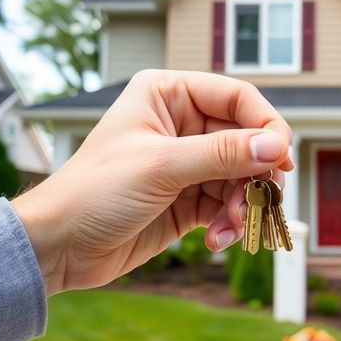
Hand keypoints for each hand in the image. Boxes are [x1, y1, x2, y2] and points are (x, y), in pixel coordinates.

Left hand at [11, 70, 293, 295]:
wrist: (58, 247)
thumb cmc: (94, 192)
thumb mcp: (161, 167)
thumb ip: (223, 154)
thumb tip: (276, 145)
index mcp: (168, 94)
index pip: (237, 97)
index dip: (266, 125)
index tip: (282, 158)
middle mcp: (180, 123)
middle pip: (247, 139)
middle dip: (257, 173)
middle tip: (265, 199)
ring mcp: (186, 162)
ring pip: (242, 176)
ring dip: (245, 203)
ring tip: (233, 227)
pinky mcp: (188, 199)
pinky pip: (229, 204)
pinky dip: (231, 223)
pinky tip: (216, 240)